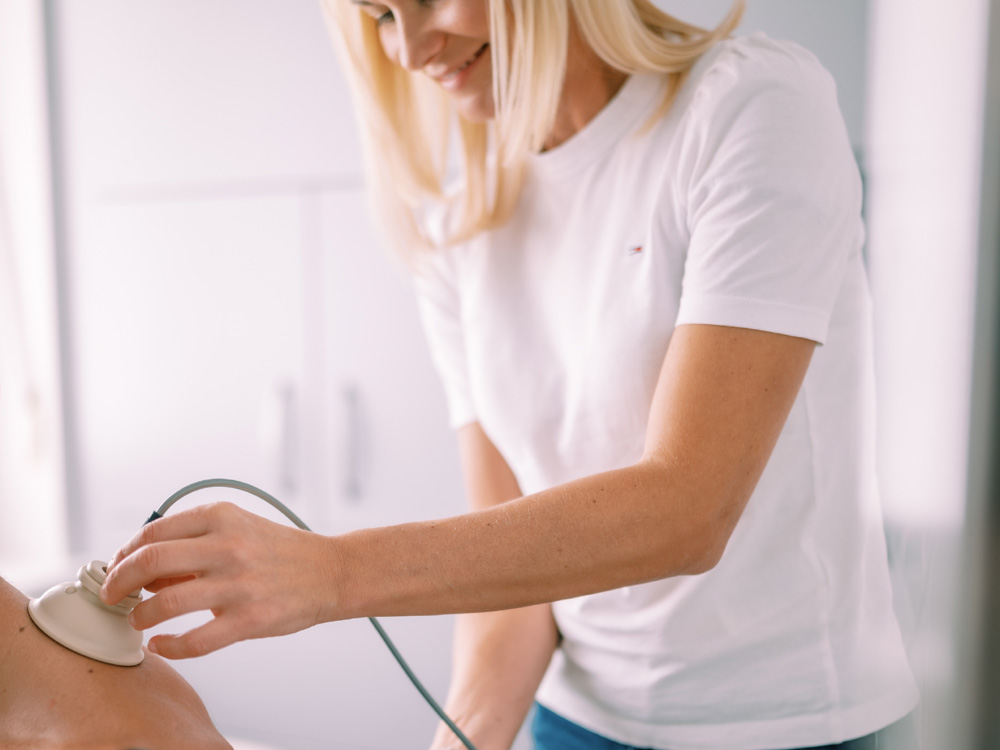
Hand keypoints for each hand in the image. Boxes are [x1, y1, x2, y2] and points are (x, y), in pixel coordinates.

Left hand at [100, 502, 337, 658]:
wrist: (332, 572)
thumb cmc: (282, 552)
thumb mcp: (240, 529)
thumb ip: (196, 543)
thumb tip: (146, 571)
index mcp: (223, 518)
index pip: (153, 532)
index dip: (125, 553)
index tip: (117, 568)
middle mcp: (228, 547)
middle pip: (150, 561)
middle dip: (119, 581)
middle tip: (113, 595)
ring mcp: (239, 584)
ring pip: (166, 603)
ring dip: (141, 616)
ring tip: (139, 621)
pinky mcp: (250, 619)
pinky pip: (195, 640)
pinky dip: (169, 646)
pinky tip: (162, 644)